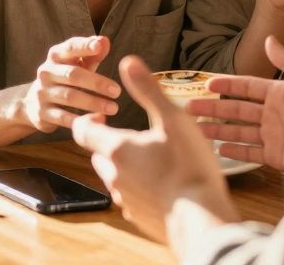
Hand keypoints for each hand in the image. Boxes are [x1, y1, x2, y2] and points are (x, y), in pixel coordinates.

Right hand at [20, 36, 120, 133]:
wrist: (33, 103)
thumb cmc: (64, 78)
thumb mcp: (77, 64)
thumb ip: (92, 54)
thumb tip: (104, 41)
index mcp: (55, 56)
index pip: (70, 47)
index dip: (84, 46)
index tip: (99, 46)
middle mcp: (45, 72)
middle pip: (72, 74)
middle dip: (96, 82)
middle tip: (117, 91)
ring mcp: (42, 93)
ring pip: (69, 96)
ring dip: (93, 102)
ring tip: (113, 108)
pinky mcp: (41, 113)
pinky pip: (62, 117)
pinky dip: (80, 119)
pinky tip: (97, 121)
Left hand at [73, 55, 237, 243]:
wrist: (201, 220)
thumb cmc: (189, 167)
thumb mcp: (173, 120)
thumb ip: (148, 90)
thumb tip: (128, 61)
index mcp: (117, 149)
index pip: (82, 131)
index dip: (88, 119)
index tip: (104, 114)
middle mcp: (114, 176)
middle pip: (97, 154)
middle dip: (108, 142)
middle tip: (131, 135)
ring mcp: (125, 200)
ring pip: (113, 177)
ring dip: (124, 166)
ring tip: (151, 158)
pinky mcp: (138, 217)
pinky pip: (129, 198)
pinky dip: (138, 188)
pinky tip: (161, 184)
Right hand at [191, 36, 283, 178]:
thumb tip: (268, 39)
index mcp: (280, 93)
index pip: (247, 87)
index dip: (227, 85)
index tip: (207, 83)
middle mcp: (273, 114)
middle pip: (236, 109)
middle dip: (213, 107)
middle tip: (190, 107)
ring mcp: (273, 135)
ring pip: (238, 130)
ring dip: (217, 129)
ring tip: (196, 128)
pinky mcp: (276, 156)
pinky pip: (250, 152)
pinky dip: (234, 150)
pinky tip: (218, 148)